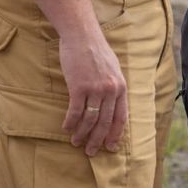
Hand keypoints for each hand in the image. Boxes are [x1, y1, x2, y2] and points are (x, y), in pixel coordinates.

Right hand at [58, 29, 127, 155]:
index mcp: (120, 87)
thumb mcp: (113, 68)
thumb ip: (114, 87)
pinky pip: (75, 111)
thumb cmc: (96, 50)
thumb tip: (111, 105)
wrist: (82, 35)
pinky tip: (66, 127)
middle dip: (97, 140)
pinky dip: (70, 122)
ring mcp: (95, 89)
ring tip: (76, 142)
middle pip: (104, 122)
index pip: (120, 117)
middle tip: (91, 152)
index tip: (110, 147)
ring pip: (89, 120)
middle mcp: (110, 90)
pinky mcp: (78, 86)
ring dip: (82, 134)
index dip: (115, 134)